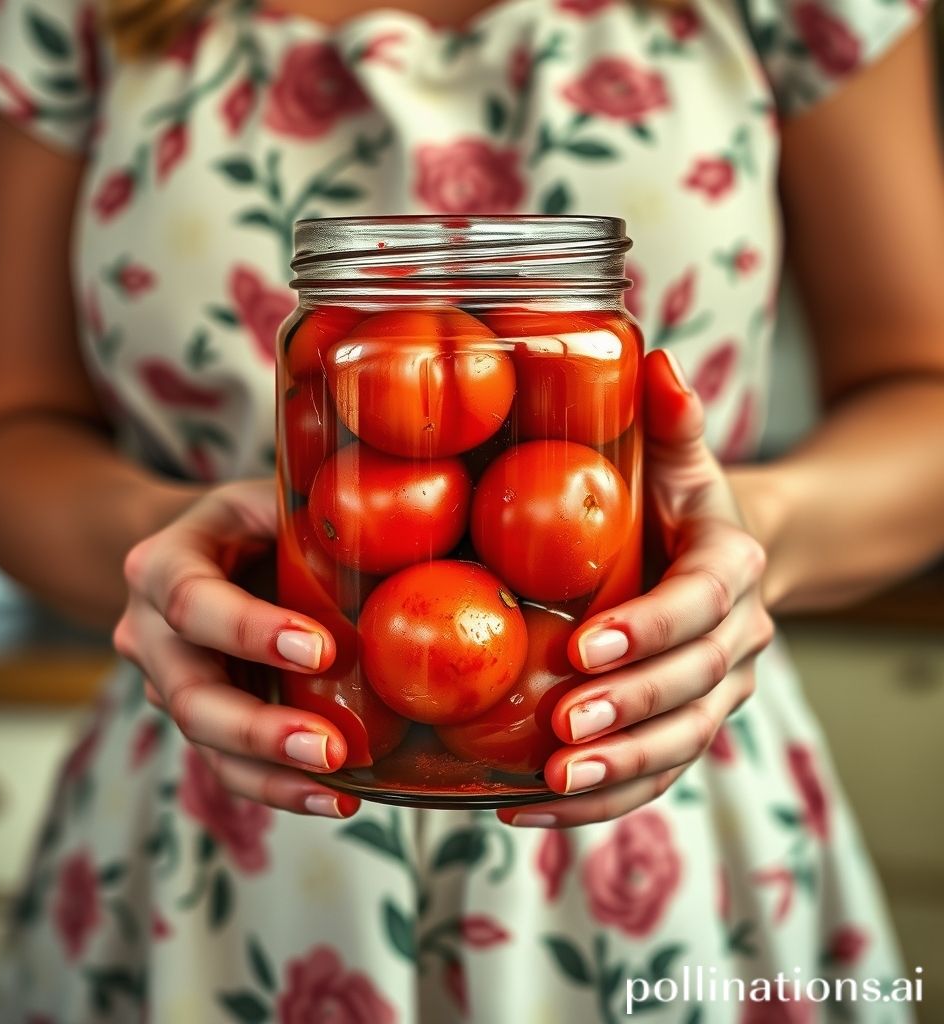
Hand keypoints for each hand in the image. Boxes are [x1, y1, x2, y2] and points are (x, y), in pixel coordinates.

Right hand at [113, 479, 360, 818]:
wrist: (197, 554)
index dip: (251, 631)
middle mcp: (148, 632)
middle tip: (328, 747)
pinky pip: (229, 764)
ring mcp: (167, 683)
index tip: (320, 650)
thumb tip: (405, 523)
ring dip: (272, 773)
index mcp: (162, 565)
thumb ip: (310, 511)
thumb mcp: (267, 499)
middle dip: (258, 728)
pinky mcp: (199, 719)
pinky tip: (335, 799)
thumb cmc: (247, 522)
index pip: (193, 602)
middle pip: (189, 694)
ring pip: (205, 743)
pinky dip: (279, 787)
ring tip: (338, 789)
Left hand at [498, 350, 773, 828]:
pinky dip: (598, 801)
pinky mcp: (682, 731)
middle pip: (694, 689)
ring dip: (618, 772)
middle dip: (629, 712)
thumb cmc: (678, 504)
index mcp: (732, 572)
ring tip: (550, 784)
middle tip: (561, 730)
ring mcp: (713, 697)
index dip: (651, 630)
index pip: (701, 606)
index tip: (585, 647)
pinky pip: (651, 776)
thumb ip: (670, 420)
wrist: (717, 561)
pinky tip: (526, 807)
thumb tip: (652, 357)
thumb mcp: (678, 457)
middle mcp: (736, 643)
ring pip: (679, 746)